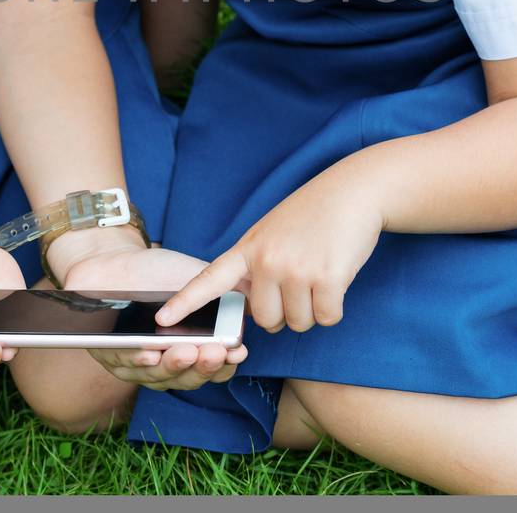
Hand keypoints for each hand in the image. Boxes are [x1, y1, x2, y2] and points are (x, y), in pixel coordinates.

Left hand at [58, 231, 248, 391]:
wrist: (115, 259)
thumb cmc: (157, 271)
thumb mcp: (194, 279)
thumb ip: (220, 293)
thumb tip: (254, 302)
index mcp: (190, 350)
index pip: (212, 368)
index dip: (226, 364)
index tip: (238, 351)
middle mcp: (165, 363)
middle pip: (187, 377)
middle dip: (202, 366)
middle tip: (213, 352)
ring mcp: (137, 365)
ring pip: (157, 375)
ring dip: (173, 365)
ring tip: (186, 351)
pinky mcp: (109, 355)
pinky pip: (123, 364)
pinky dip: (137, 360)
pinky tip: (149, 352)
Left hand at [156, 166, 384, 334]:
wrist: (354, 191)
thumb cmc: (313, 214)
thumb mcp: (271, 232)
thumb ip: (256, 265)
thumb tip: (254, 309)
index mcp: (248, 249)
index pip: (211, 280)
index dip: (185, 303)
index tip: (162, 321)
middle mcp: (267, 261)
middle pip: (267, 322)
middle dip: (285, 314)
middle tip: (300, 284)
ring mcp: (295, 270)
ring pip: (299, 323)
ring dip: (313, 309)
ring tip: (319, 274)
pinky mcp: (327, 279)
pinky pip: (326, 318)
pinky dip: (334, 308)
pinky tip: (336, 277)